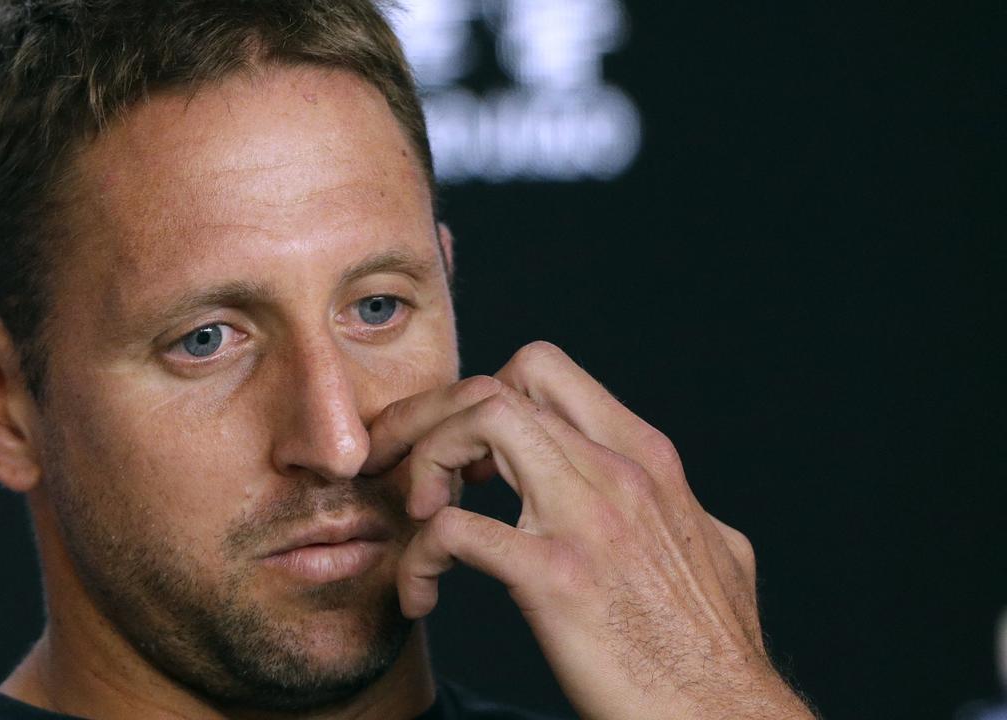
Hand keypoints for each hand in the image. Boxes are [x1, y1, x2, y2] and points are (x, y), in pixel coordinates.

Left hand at [364, 342, 814, 719]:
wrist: (728, 716)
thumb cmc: (716, 650)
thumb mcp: (712, 548)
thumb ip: (674, 511)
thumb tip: (666, 504)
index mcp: (646, 459)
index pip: (542, 370)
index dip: (481, 397)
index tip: (466, 457)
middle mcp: (618, 472)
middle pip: (496, 385)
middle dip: (429, 419)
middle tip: (405, 469)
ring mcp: (588, 519)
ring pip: (478, 421)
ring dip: (424, 462)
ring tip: (415, 516)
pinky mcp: (556, 578)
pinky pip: (454, 530)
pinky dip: (418, 558)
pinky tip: (421, 594)